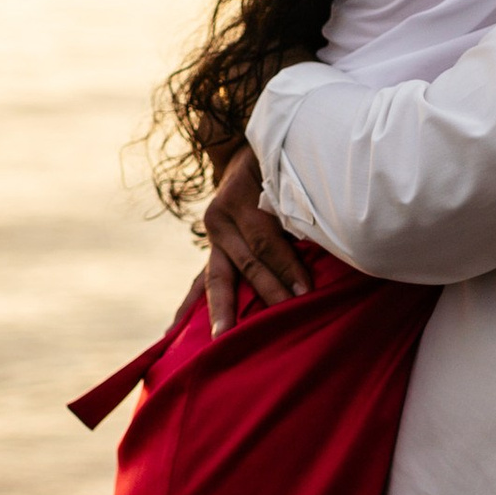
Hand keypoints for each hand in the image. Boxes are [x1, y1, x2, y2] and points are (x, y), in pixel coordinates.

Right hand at [198, 143, 311, 329]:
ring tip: (218, 339)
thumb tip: (323, 240)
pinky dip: (189, 306)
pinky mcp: (213, 251)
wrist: (244, 155)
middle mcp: (219, 221)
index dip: (285, 266)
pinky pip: (200, 281)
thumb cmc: (277, 165)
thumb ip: (294, 208)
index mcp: (237, 201)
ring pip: (215, 279)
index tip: (305, 291)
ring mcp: (212, 238)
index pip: (264, 240)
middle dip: (266, 292)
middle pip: (244, 264)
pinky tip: (172, 332)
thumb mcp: (285, 177)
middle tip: (282, 317)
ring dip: (220, 310)